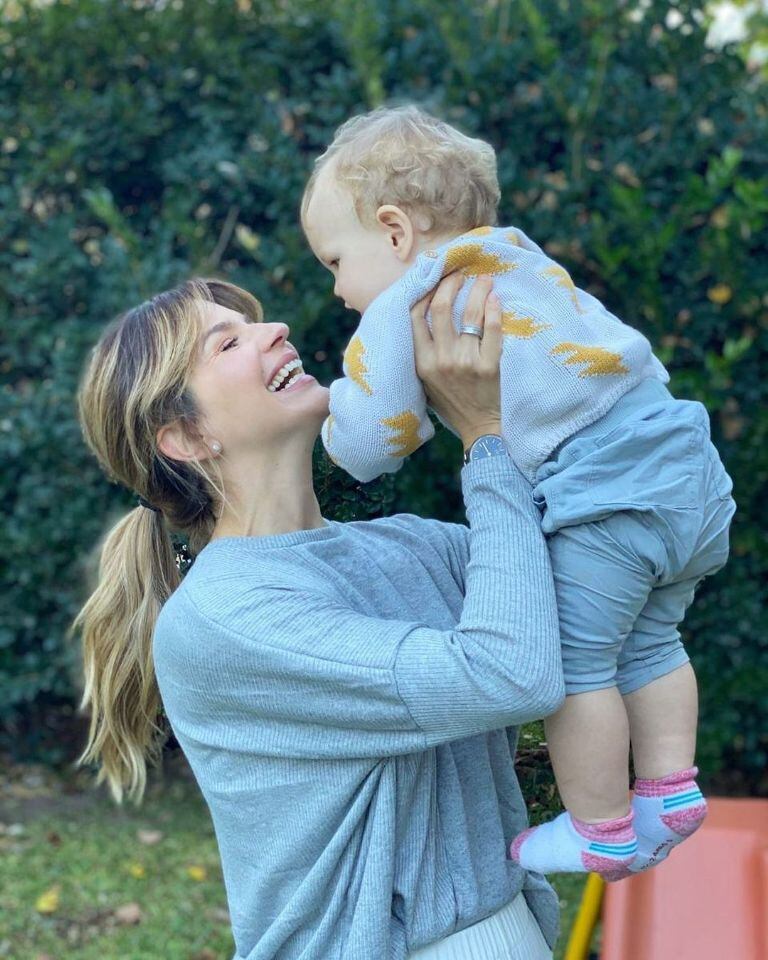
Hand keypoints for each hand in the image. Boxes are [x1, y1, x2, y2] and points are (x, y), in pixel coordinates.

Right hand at [410, 272, 502, 449]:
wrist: (477, 427)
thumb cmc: (450, 401)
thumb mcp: (426, 378)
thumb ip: (423, 350)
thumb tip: (423, 311)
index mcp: (421, 362)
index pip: (416, 316)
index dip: (425, 292)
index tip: (435, 279)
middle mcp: (441, 360)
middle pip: (441, 308)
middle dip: (450, 284)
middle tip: (460, 273)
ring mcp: (465, 363)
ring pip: (469, 315)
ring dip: (477, 291)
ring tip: (485, 279)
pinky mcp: (488, 367)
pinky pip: (491, 331)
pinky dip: (494, 311)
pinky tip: (496, 300)